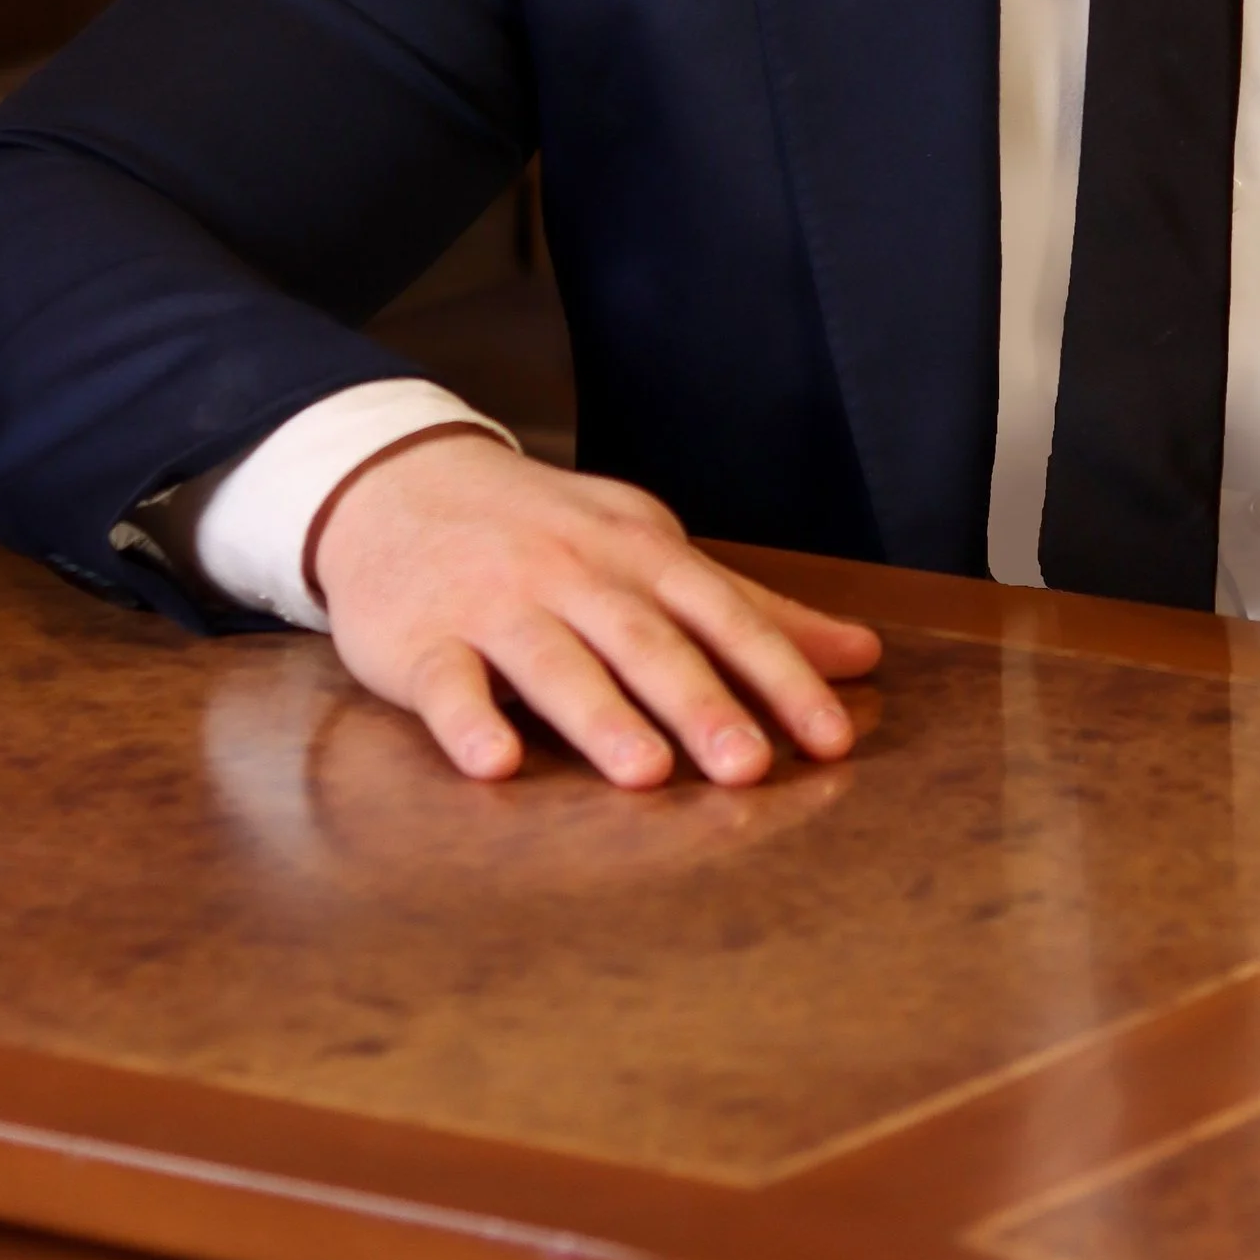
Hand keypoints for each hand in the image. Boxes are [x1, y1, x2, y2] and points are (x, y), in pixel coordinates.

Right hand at [311, 432, 881, 789]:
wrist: (399, 485)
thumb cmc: (548, 533)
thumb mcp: (648, 550)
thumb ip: (748, 610)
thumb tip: (860, 655)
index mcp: (640, 554)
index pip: (723, 615)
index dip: (779, 676)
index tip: (831, 739)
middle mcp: (574, 574)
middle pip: (645, 641)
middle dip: (701, 703)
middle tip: (750, 767)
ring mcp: (492, 604)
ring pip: (554, 661)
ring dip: (601, 716)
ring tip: (646, 774)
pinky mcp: (419, 639)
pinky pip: (447, 684)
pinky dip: (469, 723)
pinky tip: (496, 765)